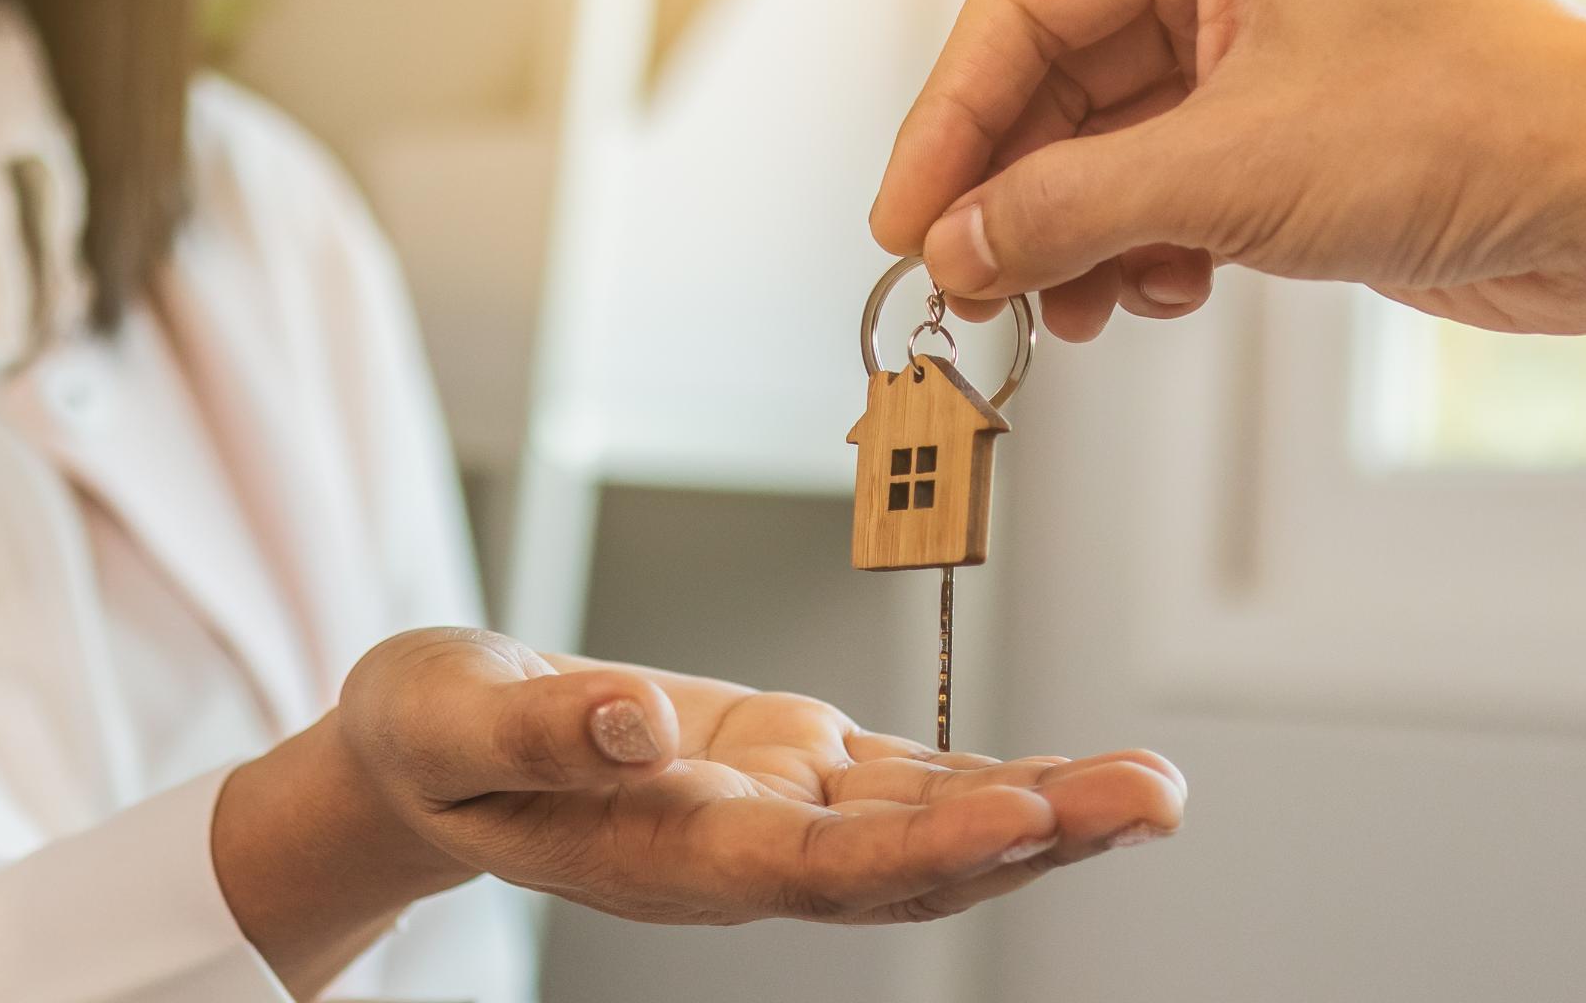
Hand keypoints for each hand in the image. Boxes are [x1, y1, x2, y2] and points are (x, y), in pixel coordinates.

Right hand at [217, 629, 1184, 995]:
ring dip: (1045, 811)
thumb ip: (540, 730)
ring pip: (929, 824)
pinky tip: (1070, 776)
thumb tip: (635, 722)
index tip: (1028, 815)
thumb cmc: (431, 737)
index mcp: (663, 851)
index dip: (927, 846)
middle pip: (909, 860)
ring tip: (1154, 790)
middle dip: (1037, 834)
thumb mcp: (449, 718)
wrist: (433, 752)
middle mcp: (742, 849)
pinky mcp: (791, 767)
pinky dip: (992, 775)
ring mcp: (776, 812)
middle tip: (1154, 799)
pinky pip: (907, 781)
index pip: (814, 866)